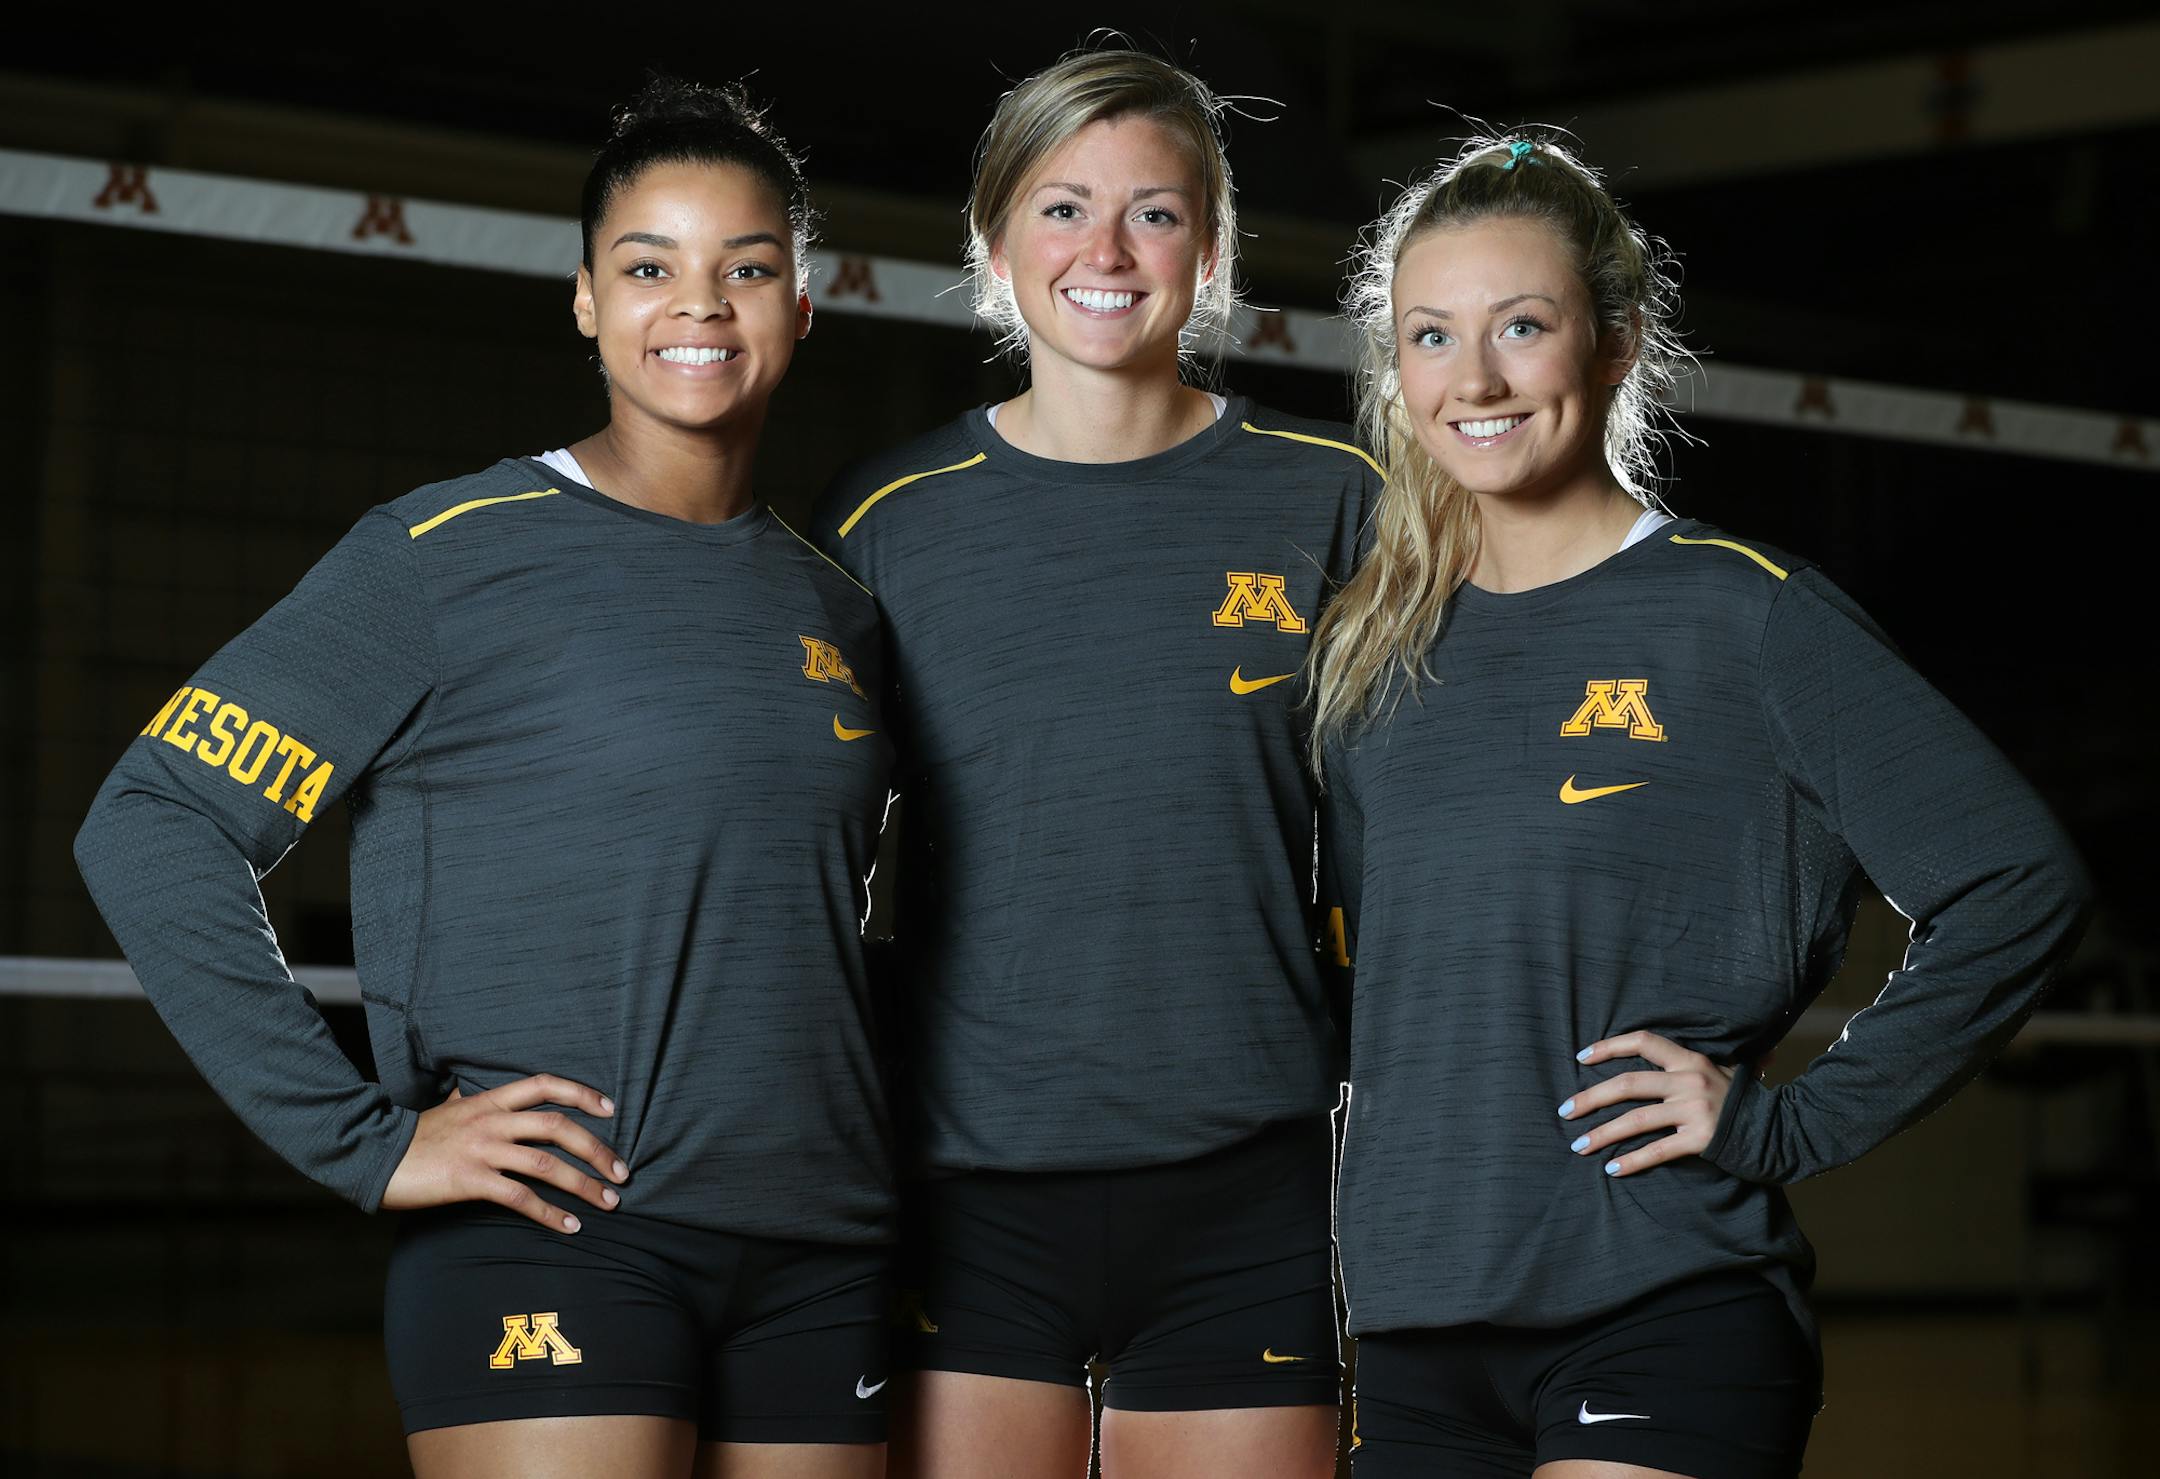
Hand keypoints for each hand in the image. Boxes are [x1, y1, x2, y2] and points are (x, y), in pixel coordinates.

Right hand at [382, 1074, 627, 1232]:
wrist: (373, 1156)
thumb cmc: (413, 1137)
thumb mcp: (448, 1110)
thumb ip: (472, 1101)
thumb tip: (476, 1089)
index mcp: (489, 1101)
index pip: (545, 1085)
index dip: (581, 1093)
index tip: (611, 1108)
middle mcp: (491, 1121)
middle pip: (558, 1127)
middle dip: (597, 1149)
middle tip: (622, 1172)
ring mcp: (482, 1150)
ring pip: (546, 1164)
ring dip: (584, 1185)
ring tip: (608, 1202)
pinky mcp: (470, 1180)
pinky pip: (520, 1197)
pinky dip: (550, 1213)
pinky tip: (569, 1226)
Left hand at [1558, 1031, 1735, 1177]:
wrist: (1780, 1130)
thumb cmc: (1743, 1101)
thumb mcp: (1719, 1071)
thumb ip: (1689, 1065)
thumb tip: (1659, 1052)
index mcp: (1690, 1059)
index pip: (1643, 1041)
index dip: (1609, 1047)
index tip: (1581, 1057)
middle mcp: (1689, 1080)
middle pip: (1628, 1084)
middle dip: (1591, 1097)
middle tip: (1565, 1110)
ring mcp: (1695, 1110)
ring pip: (1636, 1120)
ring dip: (1603, 1134)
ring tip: (1579, 1145)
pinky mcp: (1701, 1138)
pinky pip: (1658, 1150)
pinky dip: (1632, 1161)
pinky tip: (1612, 1169)